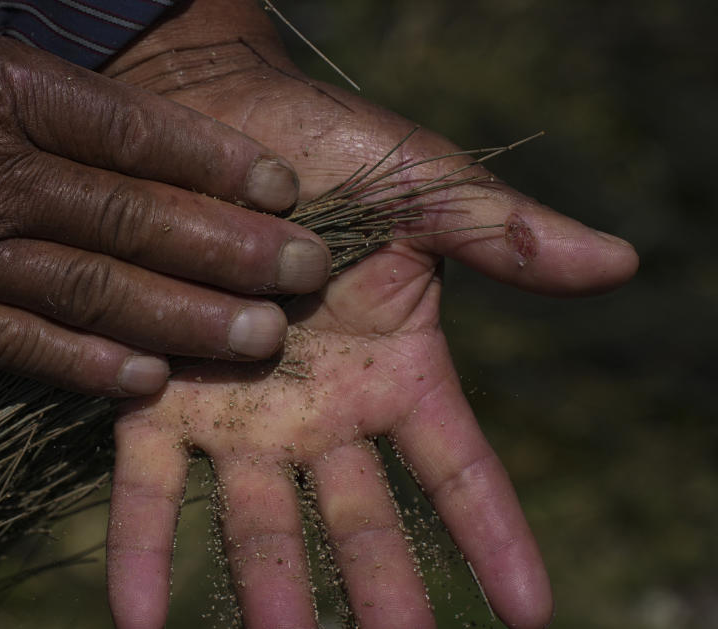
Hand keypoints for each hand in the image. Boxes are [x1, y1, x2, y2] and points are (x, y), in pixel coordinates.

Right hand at [0, 2, 330, 394]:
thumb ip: (32, 85)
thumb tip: (123, 111)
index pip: (129, 130)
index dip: (214, 160)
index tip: (281, 186)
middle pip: (131, 217)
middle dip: (227, 248)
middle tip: (304, 273)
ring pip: (89, 290)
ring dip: (183, 319)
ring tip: (259, 339)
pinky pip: (13, 346)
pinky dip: (83, 367)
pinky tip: (148, 382)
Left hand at [104, 2, 637, 627]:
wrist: (213, 119)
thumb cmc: (329, 146)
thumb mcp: (426, 186)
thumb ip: (507, 236)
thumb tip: (621, 263)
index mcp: (394, 368)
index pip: (457, 469)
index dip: (493, 535)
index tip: (529, 611)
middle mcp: (319, 411)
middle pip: (357, 520)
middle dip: (380, 590)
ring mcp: (239, 414)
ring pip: (258, 519)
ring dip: (268, 588)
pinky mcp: (157, 397)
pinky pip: (149, 484)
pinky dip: (140, 548)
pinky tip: (139, 617)